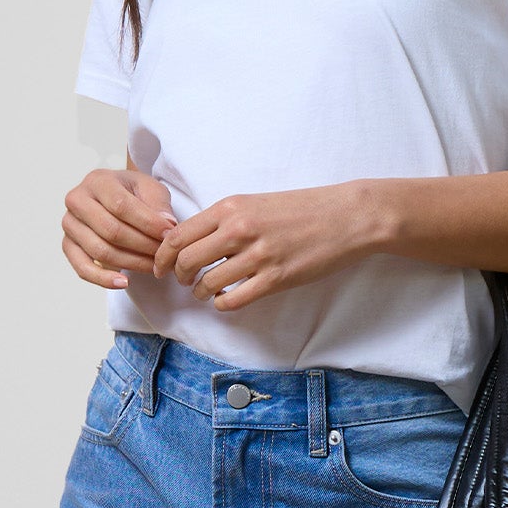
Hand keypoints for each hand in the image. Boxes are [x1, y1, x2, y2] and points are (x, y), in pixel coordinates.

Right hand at [62, 163, 176, 289]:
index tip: (169, 235)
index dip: (147, 223)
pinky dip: (103, 279)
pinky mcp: (68, 245)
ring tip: (153, 266)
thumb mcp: (151, 188)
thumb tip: (167, 224)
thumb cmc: (133, 194)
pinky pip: (82, 268)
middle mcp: (77, 200)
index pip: (121, 205)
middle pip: (111, 230)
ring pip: (100, 251)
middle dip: (142, 245)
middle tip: (163, 254)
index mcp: (97, 181)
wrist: (114, 198)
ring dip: (131, 262)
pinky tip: (124, 282)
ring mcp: (69, 224)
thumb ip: (159, 204)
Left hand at [152, 183, 382, 311]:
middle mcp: (239, 230)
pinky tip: (227, 300)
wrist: (346, 217)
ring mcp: (257, 256)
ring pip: (208, 284)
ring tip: (206, 292)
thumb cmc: (302, 208)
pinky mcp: (276, 279)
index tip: (162, 267)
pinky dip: (223, 305)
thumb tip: (193, 241)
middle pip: (186, 262)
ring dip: (201, 293)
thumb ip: (224, 220)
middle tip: (185, 281)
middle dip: (179, 277)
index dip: (162, 257)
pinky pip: (234, 300)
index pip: (177, 236)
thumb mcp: (255, 202)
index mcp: (230, 208)